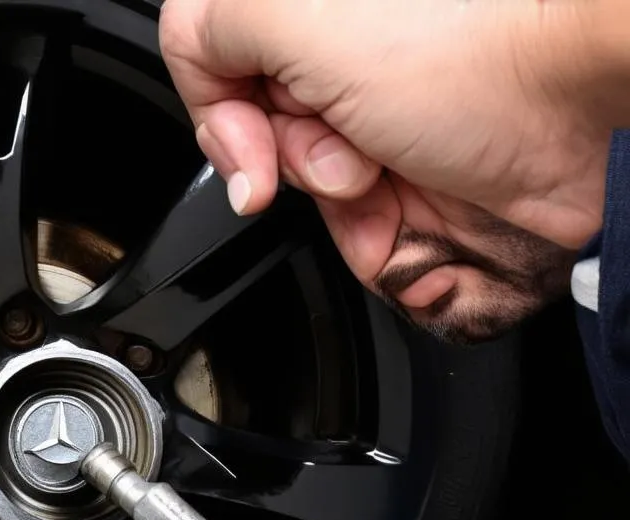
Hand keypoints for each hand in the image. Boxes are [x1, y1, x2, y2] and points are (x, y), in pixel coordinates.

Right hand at [158, 0, 609, 249]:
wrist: (582, 106)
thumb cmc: (467, 48)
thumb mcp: (297, 8)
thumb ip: (211, 26)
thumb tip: (202, 79)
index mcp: (306, 10)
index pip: (208, 61)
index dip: (218, 115)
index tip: (252, 149)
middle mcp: (335, 58)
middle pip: (254, 134)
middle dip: (291, 154)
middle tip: (343, 143)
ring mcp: (373, 119)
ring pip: (303, 189)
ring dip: (336, 196)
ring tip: (385, 170)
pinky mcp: (409, 178)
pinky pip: (354, 230)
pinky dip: (369, 232)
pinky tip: (402, 205)